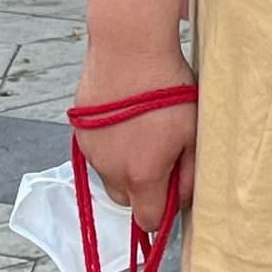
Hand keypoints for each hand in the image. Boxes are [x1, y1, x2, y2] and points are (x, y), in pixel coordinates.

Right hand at [73, 37, 198, 218]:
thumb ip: (190, 173)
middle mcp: (111, 170)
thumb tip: (182, 199)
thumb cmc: (166, 89)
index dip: (162, 214)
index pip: (148, 222)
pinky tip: (124, 119)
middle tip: (160, 157)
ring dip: (124, 166)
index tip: (171, 193)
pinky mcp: (79, 131)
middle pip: (126, 200)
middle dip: (142, 190)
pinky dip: (110, 146)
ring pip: (109, 175)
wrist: (128, 49)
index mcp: (142, 176)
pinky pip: (97, 152)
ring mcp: (91, 151)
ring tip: (142, 131)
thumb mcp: (192, 132)